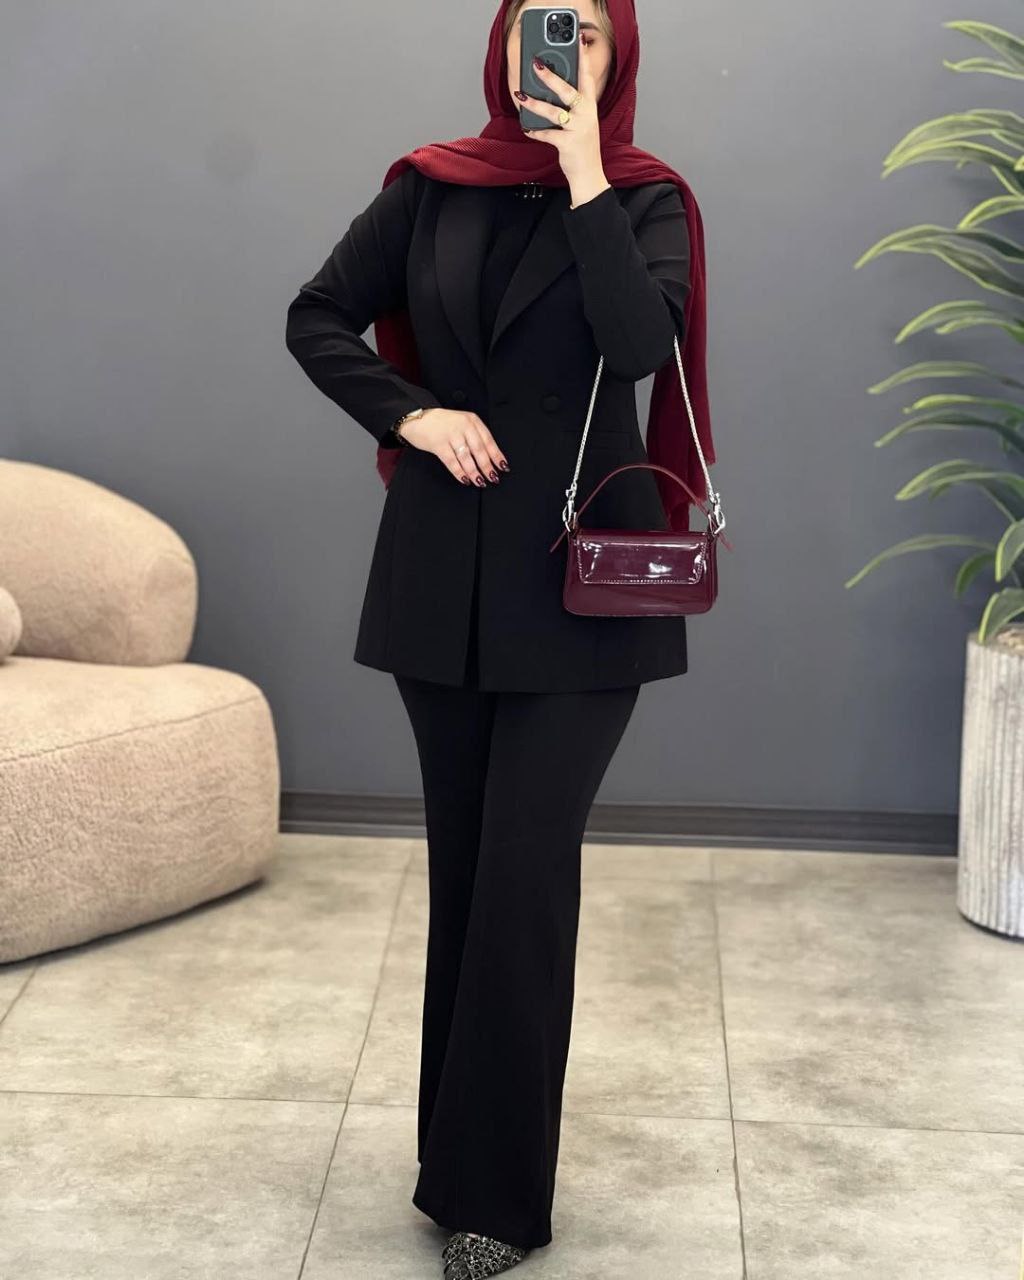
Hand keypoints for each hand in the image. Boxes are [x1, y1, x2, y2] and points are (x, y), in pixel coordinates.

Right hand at [399, 408, 508, 486]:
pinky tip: (465, 479)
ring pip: (467, 457)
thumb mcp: (462, 423)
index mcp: (472, 421)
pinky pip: (452, 462)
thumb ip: (474, 436)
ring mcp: (451, 435)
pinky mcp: (438, 444)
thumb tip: (489, 457)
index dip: (497, 455)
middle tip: (493, 478)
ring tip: (480, 481)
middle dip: (487, 466)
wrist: (417, 417)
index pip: (488, 440)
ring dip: (475, 472)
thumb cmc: (441, 423)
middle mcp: (463, 426)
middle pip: (479, 450)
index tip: (503, 467)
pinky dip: (459, 472)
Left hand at [516, 38, 604, 187]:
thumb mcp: (582, 121)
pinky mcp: (568, 144)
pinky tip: (527, 128)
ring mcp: (577, 129)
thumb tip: (550, 91)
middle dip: (550, 76)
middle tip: (536, 64)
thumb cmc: (582, 145)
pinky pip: (547, 134)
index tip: (579, 41)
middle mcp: (586, 114)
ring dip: (535, 103)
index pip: (587, 77)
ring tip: (521, 96)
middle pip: (566, 90)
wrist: (589, 173)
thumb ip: (572, 106)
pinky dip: (535, 131)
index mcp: (589, 106)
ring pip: (553, 112)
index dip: (583, 58)